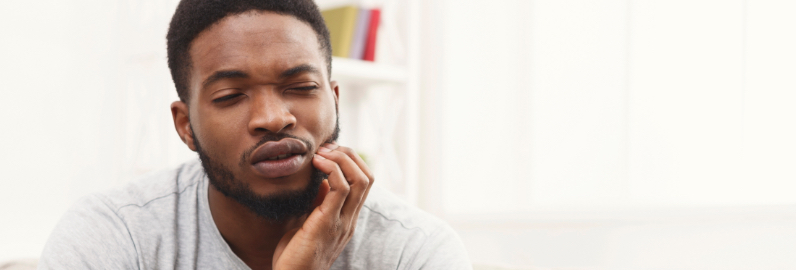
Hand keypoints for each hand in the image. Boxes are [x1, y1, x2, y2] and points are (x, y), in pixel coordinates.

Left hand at [272, 143, 373, 269]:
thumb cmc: (295, 255)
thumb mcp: (309, 223)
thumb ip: (319, 205)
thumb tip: (321, 183)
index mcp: (347, 218)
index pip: (364, 182)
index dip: (350, 161)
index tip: (328, 152)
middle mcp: (350, 219)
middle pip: (367, 177)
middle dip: (348, 155)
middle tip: (325, 148)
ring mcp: (343, 221)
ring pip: (359, 179)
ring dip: (341, 158)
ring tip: (321, 153)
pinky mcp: (328, 222)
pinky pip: (340, 188)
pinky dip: (331, 169)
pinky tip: (316, 165)